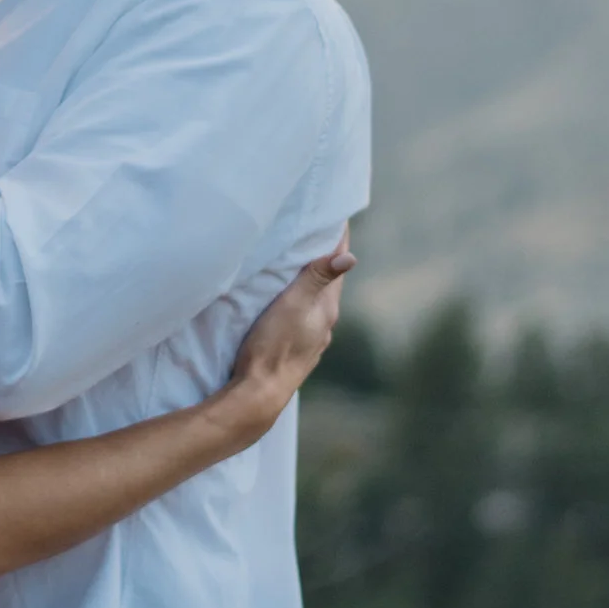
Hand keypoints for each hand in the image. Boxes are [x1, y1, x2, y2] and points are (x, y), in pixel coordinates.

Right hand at [225, 236, 355, 413]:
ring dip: (310, 280)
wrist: (258, 394)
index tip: (335, 213)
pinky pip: (303, 315)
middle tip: (315, 228)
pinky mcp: (295, 349)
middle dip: (323, 256)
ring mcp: (311, 339)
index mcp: (326, 309)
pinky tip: (287, 300)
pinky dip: (300, 299)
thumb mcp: (292, 305)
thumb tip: (350, 256)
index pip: (338, 265)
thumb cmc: (273, 346)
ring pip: (315, 300)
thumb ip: (317, 279)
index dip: (336, 239)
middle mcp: (324, 324)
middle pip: (328, 281)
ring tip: (299, 260)